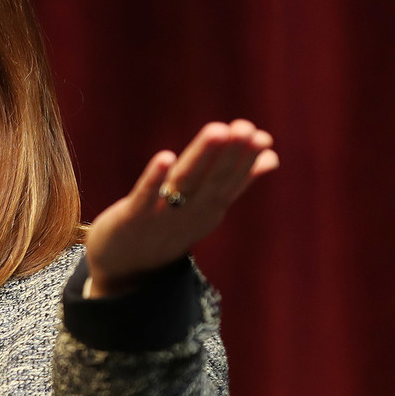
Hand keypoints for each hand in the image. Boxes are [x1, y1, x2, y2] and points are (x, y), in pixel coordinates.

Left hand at [85, 119, 278, 296]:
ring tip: (218, 130)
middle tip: (245, 127)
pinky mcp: (133, 217)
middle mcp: (190, 213)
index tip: (263, 137)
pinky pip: (145, 196)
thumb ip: (235, 183)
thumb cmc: (166, 230)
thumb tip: (271, 157)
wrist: (123, 268)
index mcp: (209, 208)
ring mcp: (162, 215)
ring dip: (202, 156)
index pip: (231, 182)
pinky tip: (165, 156)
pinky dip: (155, 177)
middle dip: (230, 153)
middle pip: (213, 180)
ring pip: (185, 182)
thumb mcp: (206, 207)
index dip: (246, 160)